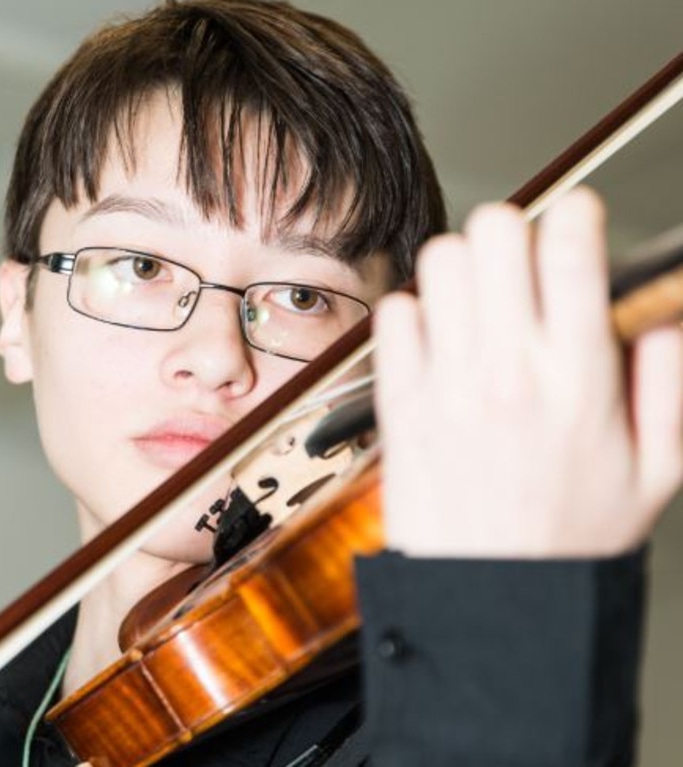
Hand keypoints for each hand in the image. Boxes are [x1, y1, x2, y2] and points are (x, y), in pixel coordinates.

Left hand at [374, 188, 682, 557]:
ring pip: (439, 262)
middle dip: (513, 230)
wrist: (487, 595)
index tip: (575, 218)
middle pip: (496, 234)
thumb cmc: (568, 536)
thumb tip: (659, 317)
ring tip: (479, 298)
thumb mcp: (656, 471)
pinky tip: (438, 339)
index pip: (571, 253)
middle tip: (521, 258)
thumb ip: (668, 384)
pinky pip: (395, 315)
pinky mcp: (400, 402)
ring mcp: (446, 383)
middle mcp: (507, 371)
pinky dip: (416, 311)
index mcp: (578, 380)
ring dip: (462, 266)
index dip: (575, 215)